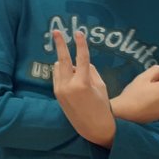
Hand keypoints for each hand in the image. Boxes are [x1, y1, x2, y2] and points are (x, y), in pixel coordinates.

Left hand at [51, 28, 115, 146]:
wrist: (93, 127)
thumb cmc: (102, 106)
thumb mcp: (101, 86)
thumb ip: (90, 71)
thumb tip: (80, 62)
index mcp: (83, 83)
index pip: (82, 59)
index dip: (80, 44)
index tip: (78, 32)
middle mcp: (68, 85)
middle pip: (62, 59)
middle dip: (60, 44)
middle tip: (56, 31)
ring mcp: (60, 89)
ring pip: (59, 67)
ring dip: (67, 64)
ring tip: (77, 75)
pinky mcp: (56, 93)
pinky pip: (57, 76)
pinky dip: (63, 72)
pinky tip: (71, 79)